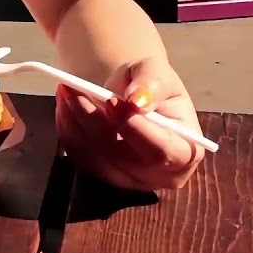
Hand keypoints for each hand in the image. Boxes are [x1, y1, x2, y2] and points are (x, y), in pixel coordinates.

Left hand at [55, 56, 205, 191]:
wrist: (133, 95)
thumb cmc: (152, 85)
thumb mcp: (157, 72)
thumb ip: (152, 83)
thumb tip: (138, 101)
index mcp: (186, 151)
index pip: (162, 151)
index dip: (135, 129)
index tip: (111, 101)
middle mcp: (160, 175)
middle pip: (122, 157)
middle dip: (93, 120)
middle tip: (71, 87)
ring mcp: (129, 180)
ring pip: (95, 158)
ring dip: (74, 121)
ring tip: (66, 88)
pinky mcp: (103, 176)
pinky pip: (80, 157)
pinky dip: (68, 128)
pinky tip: (65, 104)